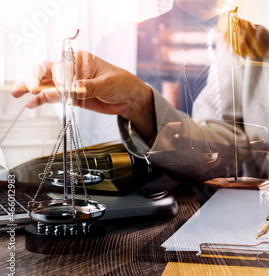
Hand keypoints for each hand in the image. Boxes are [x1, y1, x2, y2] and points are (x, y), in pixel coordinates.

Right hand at [11, 50, 155, 140]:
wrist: (130, 98)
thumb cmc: (123, 84)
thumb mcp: (109, 84)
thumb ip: (90, 87)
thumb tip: (74, 88)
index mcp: (81, 59)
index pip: (61, 65)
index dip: (57, 76)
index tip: (62, 88)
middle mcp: (72, 69)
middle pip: (46, 70)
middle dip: (34, 78)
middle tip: (28, 88)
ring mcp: (69, 83)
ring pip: (45, 83)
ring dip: (31, 88)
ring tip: (19, 94)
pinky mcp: (70, 96)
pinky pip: (52, 96)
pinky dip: (41, 99)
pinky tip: (31, 103)